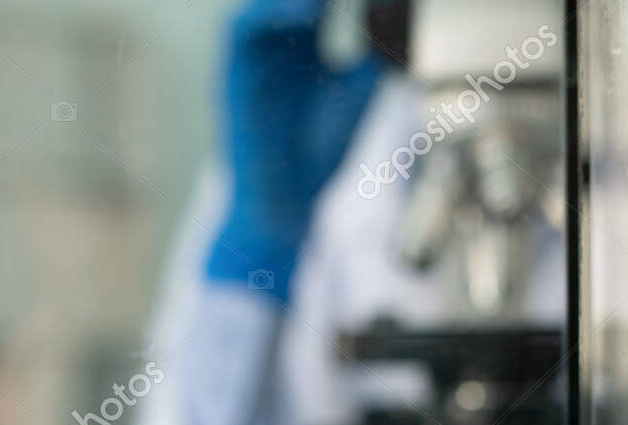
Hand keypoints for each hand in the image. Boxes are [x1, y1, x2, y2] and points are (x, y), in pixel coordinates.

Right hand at [205, 0, 384, 300]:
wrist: (289, 202)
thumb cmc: (321, 154)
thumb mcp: (360, 89)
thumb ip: (374, 46)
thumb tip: (396, 10)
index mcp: (302, 45)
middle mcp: (272, 46)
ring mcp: (250, 60)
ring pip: (260, 4)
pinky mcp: (231, 78)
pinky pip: (239, 30)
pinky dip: (270, 12)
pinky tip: (309, 11)